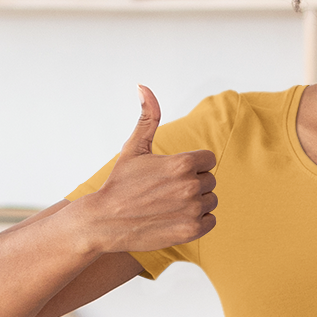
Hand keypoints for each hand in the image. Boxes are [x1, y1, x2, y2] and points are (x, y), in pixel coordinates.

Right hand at [76, 85, 217, 254]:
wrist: (105, 221)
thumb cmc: (120, 183)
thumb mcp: (134, 147)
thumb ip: (148, 117)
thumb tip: (143, 86)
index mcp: (182, 163)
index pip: (208, 159)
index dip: (193, 164)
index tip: (173, 172)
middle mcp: (190, 186)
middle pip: (209, 180)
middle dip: (193, 183)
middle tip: (167, 190)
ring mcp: (192, 210)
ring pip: (210, 201)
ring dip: (196, 202)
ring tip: (170, 204)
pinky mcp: (191, 230)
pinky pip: (210, 221)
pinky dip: (198, 221)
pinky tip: (176, 217)